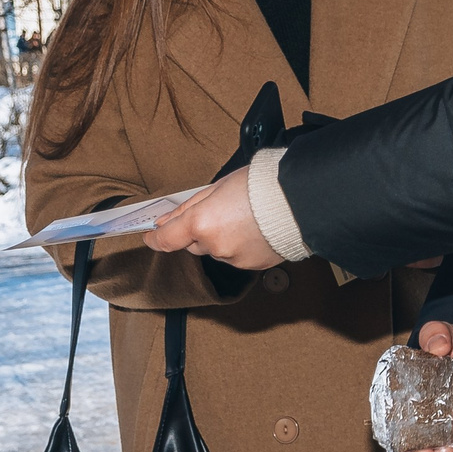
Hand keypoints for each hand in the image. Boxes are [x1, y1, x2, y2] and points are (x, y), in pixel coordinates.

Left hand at [144, 168, 283, 269]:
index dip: (156, 238)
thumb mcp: (217, 186)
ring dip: (222, 238)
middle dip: (199, 231)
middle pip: (194, 244)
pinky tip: (255, 229)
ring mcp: (235, 258)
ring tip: (244, 217)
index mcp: (202, 223)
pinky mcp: (253, 266)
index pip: (167, 240)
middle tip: (217, 211)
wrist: (300, 198)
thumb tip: (166, 221)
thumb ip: (188, 207)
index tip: (152, 236)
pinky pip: (237, 257)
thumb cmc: (262, 185)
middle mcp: (215, 245)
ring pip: (217, 251)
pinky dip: (241, 246)